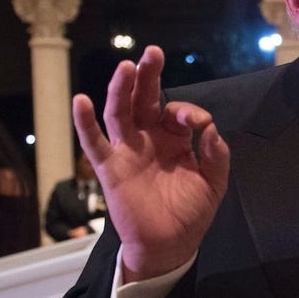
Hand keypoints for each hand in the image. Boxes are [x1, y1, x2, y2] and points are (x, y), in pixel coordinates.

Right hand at [72, 45, 229, 282]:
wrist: (171, 244)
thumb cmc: (191, 211)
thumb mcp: (214, 181)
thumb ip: (217, 154)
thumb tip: (212, 128)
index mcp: (174, 138)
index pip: (177, 111)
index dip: (189, 112)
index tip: (201, 124)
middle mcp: (149, 138)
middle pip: (144, 99)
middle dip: (148, 76)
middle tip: (152, 53)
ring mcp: (128, 151)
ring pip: (119, 113)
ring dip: (120, 90)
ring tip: (125, 68)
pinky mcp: (110, 169)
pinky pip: (94, 143)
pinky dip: (85, 122)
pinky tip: (81, 101)